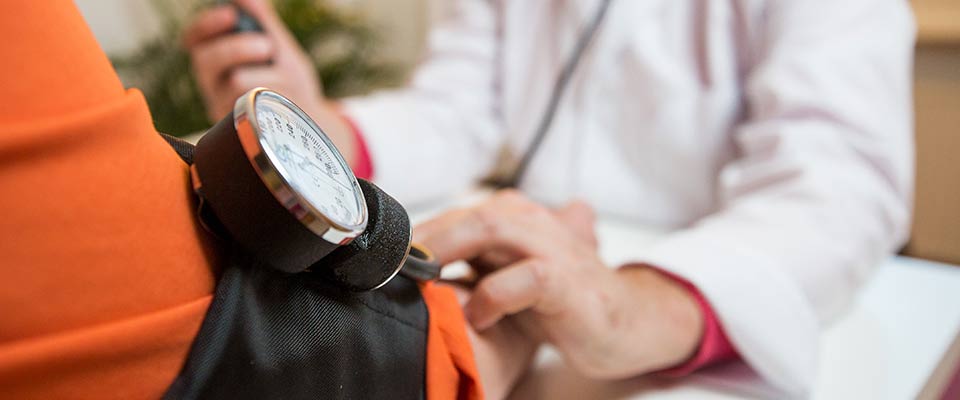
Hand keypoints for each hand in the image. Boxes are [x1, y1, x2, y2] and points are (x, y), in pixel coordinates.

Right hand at [182, 0, 356, 163]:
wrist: (307, 121)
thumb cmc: (288, 81)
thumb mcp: (279, 48)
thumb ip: (262, 21)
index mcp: (215, 58)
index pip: (194, 38)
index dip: (206, 25)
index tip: (230, 15)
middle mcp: (210, 82)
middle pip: (206, 59)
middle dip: (237, 47)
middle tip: (266, 47)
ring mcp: (220, 106)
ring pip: (234, 82)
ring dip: (267, 74)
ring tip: (284, 79)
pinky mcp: (236, 128)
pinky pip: (252, 106)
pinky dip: (275, 96)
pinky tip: (283, 100)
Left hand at [416, 191, 704, 378]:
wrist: (629, 323)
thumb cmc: (565, 302)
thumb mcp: (514, 276)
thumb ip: (478, 263)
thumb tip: (417, 265)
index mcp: (523, 219)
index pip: (464, 213)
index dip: (425, 231)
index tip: (389, 255)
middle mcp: (538, 223)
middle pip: (472, 214)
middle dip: (429, 234)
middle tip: (393, 262)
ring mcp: (555, 249)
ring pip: (494, 228)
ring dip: (450, 249)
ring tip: (421, 276)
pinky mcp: (569, 282)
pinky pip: (526, 277)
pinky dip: (495, 295)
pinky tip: (479, 316)